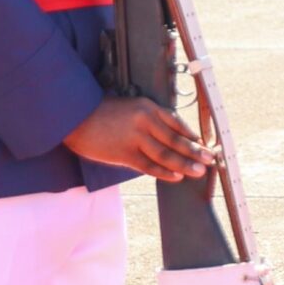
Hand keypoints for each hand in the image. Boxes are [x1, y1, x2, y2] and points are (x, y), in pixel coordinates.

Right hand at [65, 95, 210, 181]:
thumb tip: (167, 137)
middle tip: (210, 158)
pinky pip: (148, 165)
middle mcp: (145, 121)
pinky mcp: (124, 153)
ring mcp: (135, 137)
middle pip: (176, 139)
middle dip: (195, 150)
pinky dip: (164, 172)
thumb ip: (147, 119)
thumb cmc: (100, 112)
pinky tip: (176, 176)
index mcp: (148, 107)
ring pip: (166, 153)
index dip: (191, 135)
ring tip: (199, 170)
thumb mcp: (128, 107)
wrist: (73, 117)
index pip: (176, 122)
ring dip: (185, 163)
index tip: (203, 143)